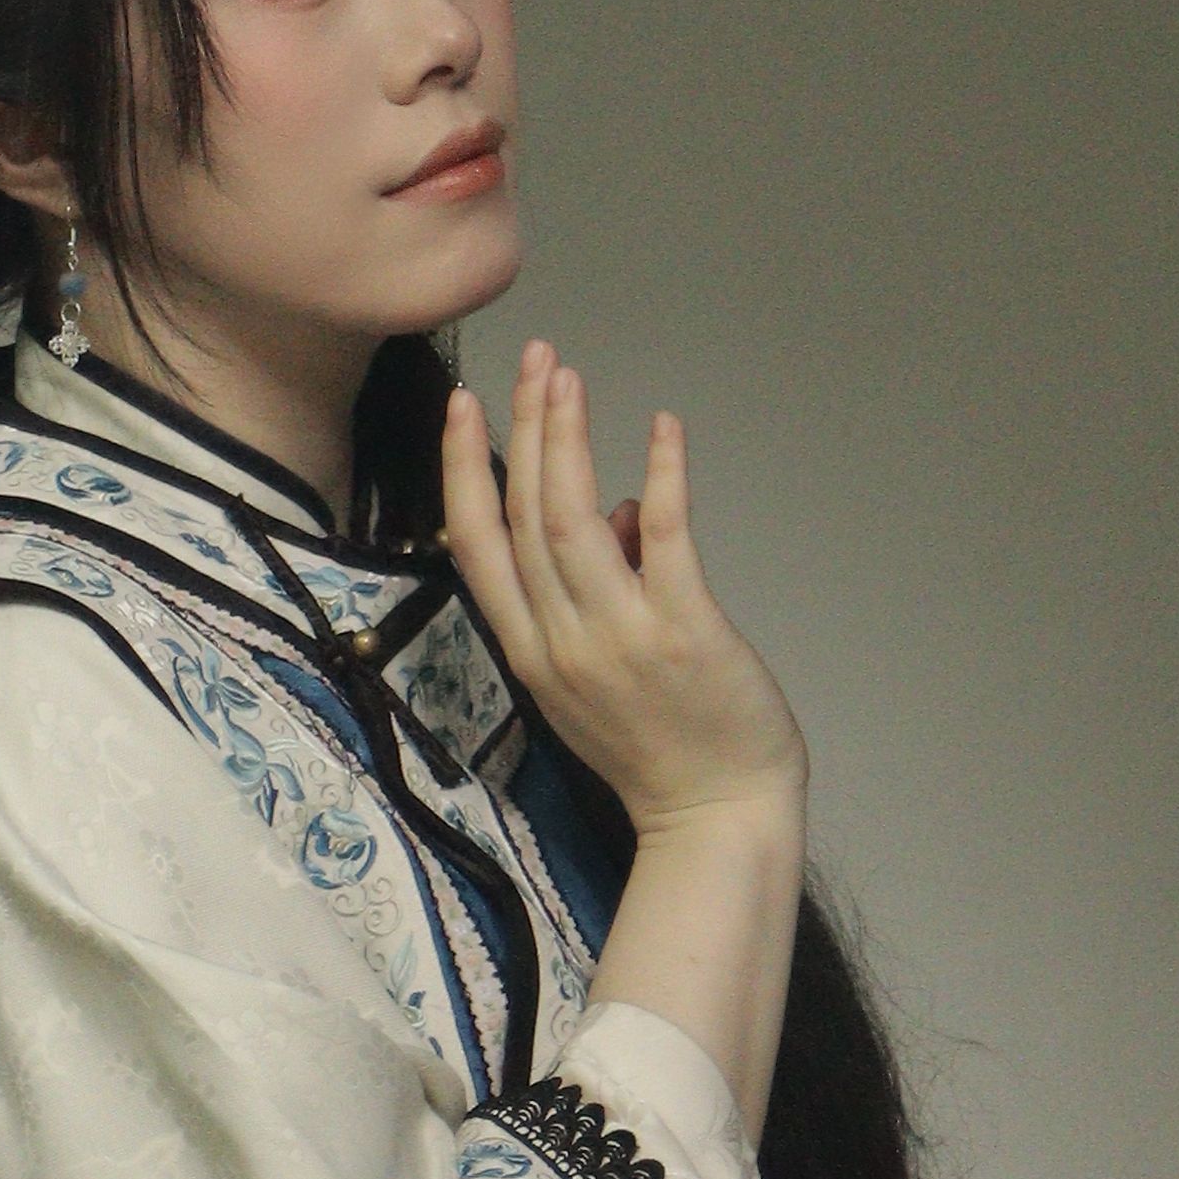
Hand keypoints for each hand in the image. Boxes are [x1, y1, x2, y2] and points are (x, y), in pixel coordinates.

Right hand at [440, 343, 807, 849]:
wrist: (715, 818)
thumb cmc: (658, 749)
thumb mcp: (591, 678)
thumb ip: (587, 596)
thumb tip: (607, 513)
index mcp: (529, 651)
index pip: (477, 546)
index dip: (463, 470)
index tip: (463, 406)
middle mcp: (560, 640)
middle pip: (524, 517)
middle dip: (521, 429)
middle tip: (533, 360)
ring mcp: (619, 637)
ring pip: (572, 520)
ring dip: (567, 440)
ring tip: (568, 378)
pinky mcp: (684, 632)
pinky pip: (664, 540)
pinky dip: (660, 477)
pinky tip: (663, 428)